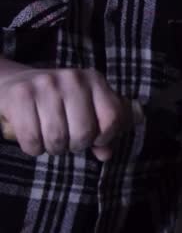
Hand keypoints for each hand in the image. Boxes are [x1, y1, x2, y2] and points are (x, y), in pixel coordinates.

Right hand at [0, 66, 125, 160]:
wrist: (18, 82)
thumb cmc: (61, 103)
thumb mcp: (87, 110)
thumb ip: (102, 131)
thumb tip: (105, 154)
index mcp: (95, 81)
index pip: (112, 117)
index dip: (105, 137)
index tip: (95, 139)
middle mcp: (73, 79)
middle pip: (84, 132)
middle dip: (76, 146)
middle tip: (69, 141)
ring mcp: (46, 84)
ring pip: (57, 138)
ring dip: (55, 148)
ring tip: (52, 139)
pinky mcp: (21, 94)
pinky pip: (32, 139)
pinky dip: (34, 148)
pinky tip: (35, 139)